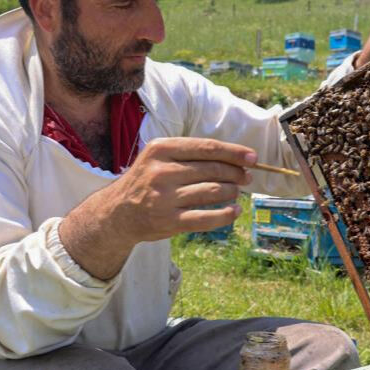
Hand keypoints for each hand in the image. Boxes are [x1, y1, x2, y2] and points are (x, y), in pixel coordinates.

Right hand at [58, 138, 255, 278]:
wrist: (117, 213)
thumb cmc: (146, 181)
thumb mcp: (158, 158)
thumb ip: (189, 154)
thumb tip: (234, 158)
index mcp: (161, 149)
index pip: (207, 148)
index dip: (234, 152)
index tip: (252, 158)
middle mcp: (162, 171)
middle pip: (213, 169)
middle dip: (236, 173)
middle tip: (246, 177)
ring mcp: (165, 198)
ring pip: (213, 192)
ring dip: (232, 192)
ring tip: (237, 192)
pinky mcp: (169, 221)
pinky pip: (207, 218)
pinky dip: (226, 215)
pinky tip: (234, 212)